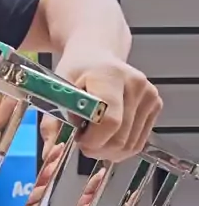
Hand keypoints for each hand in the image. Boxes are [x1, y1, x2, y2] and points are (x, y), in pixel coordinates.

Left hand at [41, 54, 162, 162]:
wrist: (96, 53)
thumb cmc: (76, 71)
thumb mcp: (58, 91)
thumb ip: (52, 123)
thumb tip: (50, 153)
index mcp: (110, 76)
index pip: (109, 122)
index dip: (92, 140)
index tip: (78, 138)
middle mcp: (135, 84)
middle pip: (120, 138)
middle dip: (98, 148)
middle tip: (83, 139)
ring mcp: (149, 94)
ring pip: (131, 145)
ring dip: (109, 150)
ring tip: (94, 135)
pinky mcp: (155, 104)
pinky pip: (138, 142)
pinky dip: (120, 146)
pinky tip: (108, 134)